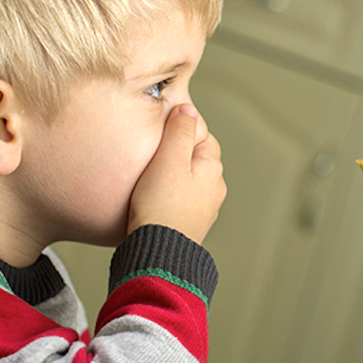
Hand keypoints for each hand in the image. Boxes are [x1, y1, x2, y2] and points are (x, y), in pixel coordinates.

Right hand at [128, 104, 225, 243]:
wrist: (157, 253)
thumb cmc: (161, 207)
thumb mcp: (168, 160)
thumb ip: (179, 132)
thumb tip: (188, 109)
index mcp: (213, 170)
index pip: (203, 137)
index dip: (182, 129)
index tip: (162, 129)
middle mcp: (214, 190)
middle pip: (195, 159)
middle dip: (176, 153)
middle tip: (152, 152)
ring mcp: (203, 209)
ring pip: (187, 181)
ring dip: (171, 176)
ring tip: (148, 177)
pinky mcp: (188, 224)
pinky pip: (179, 201)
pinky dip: (167, 196)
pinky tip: (151, 199)